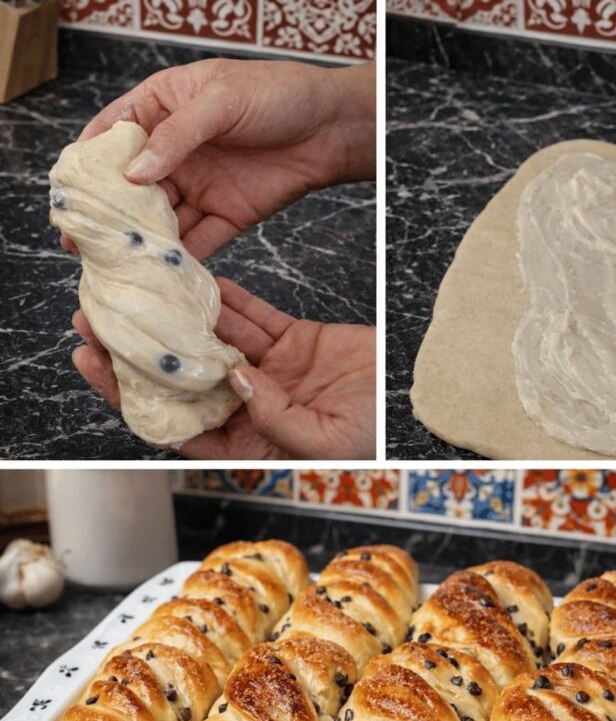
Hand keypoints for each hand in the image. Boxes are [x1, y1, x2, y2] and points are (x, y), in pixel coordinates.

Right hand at [64, 57, 374, 259]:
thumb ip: (176, 136)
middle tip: (81, 240)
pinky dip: (182, 258)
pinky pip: (198, 239)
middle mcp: (175, 152)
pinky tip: (163, 273)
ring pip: (162, 219)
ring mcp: (199, 185)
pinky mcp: (226, 215)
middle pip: (131, 186)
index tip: (68, 188)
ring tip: (117, 263)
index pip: (113, 132)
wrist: (330, 125)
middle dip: (108, 213)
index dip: (89, 160)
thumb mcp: (220, 100)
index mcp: (163, 108)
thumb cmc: (276, 93)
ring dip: (142, 241)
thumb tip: (133, 173)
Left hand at [72, 278, 375, 459]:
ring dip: (177, 318)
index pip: (176, 423)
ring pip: (213, 341)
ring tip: (140, 290)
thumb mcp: (327, 441)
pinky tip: (197, 278)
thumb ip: (276, 417)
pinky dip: (227, 298)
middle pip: (182, 379)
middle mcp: (250, 408)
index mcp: (249, 442)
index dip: (132, 398)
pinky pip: (252, 317)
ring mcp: (270, 373)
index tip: (97, 367)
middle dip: (140, 351)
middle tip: (99, 322)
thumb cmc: (377, 439)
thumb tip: (236, 380)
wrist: (413, 403)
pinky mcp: (292, 342)